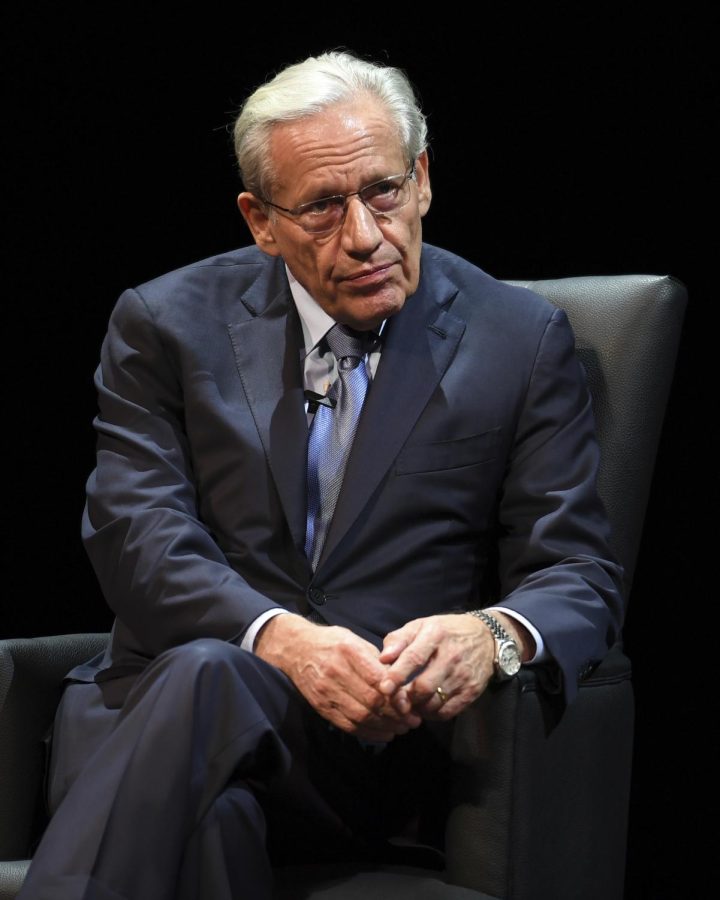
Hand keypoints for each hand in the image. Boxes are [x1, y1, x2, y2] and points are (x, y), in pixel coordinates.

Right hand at [254, 615, 420, 740]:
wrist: (295, 649)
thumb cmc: (332, 642)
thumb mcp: (356, 641)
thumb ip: (378, 661)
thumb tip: (401, 684)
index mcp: (348, 651)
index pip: (377, 680)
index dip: (397, 696)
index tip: (411, 704)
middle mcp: (336, 672)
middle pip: (371, 702)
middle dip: (396, 715)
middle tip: (413, 721)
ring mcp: (326, 692)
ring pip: (361, 717)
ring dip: (386, 727)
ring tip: (402, 728)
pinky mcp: (321, 707)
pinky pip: (348, 725)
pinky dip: (369, 733)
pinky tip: (384, 733)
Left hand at [377, 613, 497, 719]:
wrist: (485, 637)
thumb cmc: (444, 632)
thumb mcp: (420, 626)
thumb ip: (398, 640)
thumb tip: (383, 659)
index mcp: (435, 635)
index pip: (414, 658)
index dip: (397, 675)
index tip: (384, 688)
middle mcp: (451, 655)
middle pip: (423, 687)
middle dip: (405, 698)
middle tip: (396, 700)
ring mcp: (463, 675)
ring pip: (434, 703)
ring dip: (417, 708)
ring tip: (410, 702)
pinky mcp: (472, 691)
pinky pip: (447, 712)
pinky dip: (432, 714)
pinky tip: (426, 706)